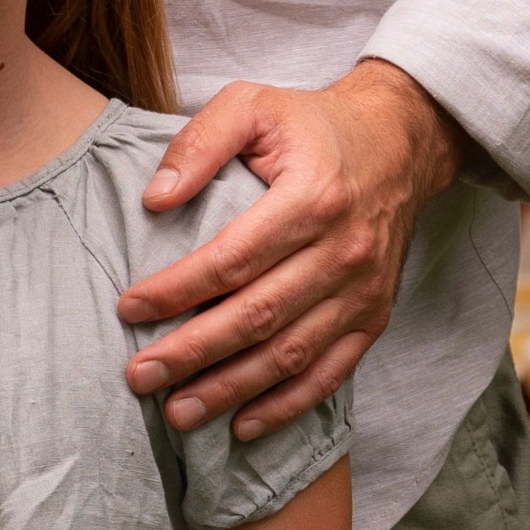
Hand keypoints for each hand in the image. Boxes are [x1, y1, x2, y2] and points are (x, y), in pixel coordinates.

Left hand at [118, 59, 463, 441]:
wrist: (402, 143)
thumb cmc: (313, 125)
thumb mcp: (254, 103)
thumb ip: (200, 142)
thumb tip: (154, 199)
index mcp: (312, 198)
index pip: (233, 258)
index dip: (177, 289)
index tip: (128, 308)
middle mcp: (344, 251)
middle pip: (257, 316)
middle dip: (192, 353)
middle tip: (138, 376)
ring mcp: (362, 291)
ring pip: (290, 354)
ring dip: (231, 390)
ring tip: (177, 413)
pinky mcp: (374, 317)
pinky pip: (330, 373)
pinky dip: (287, 405)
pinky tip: (242, 426)